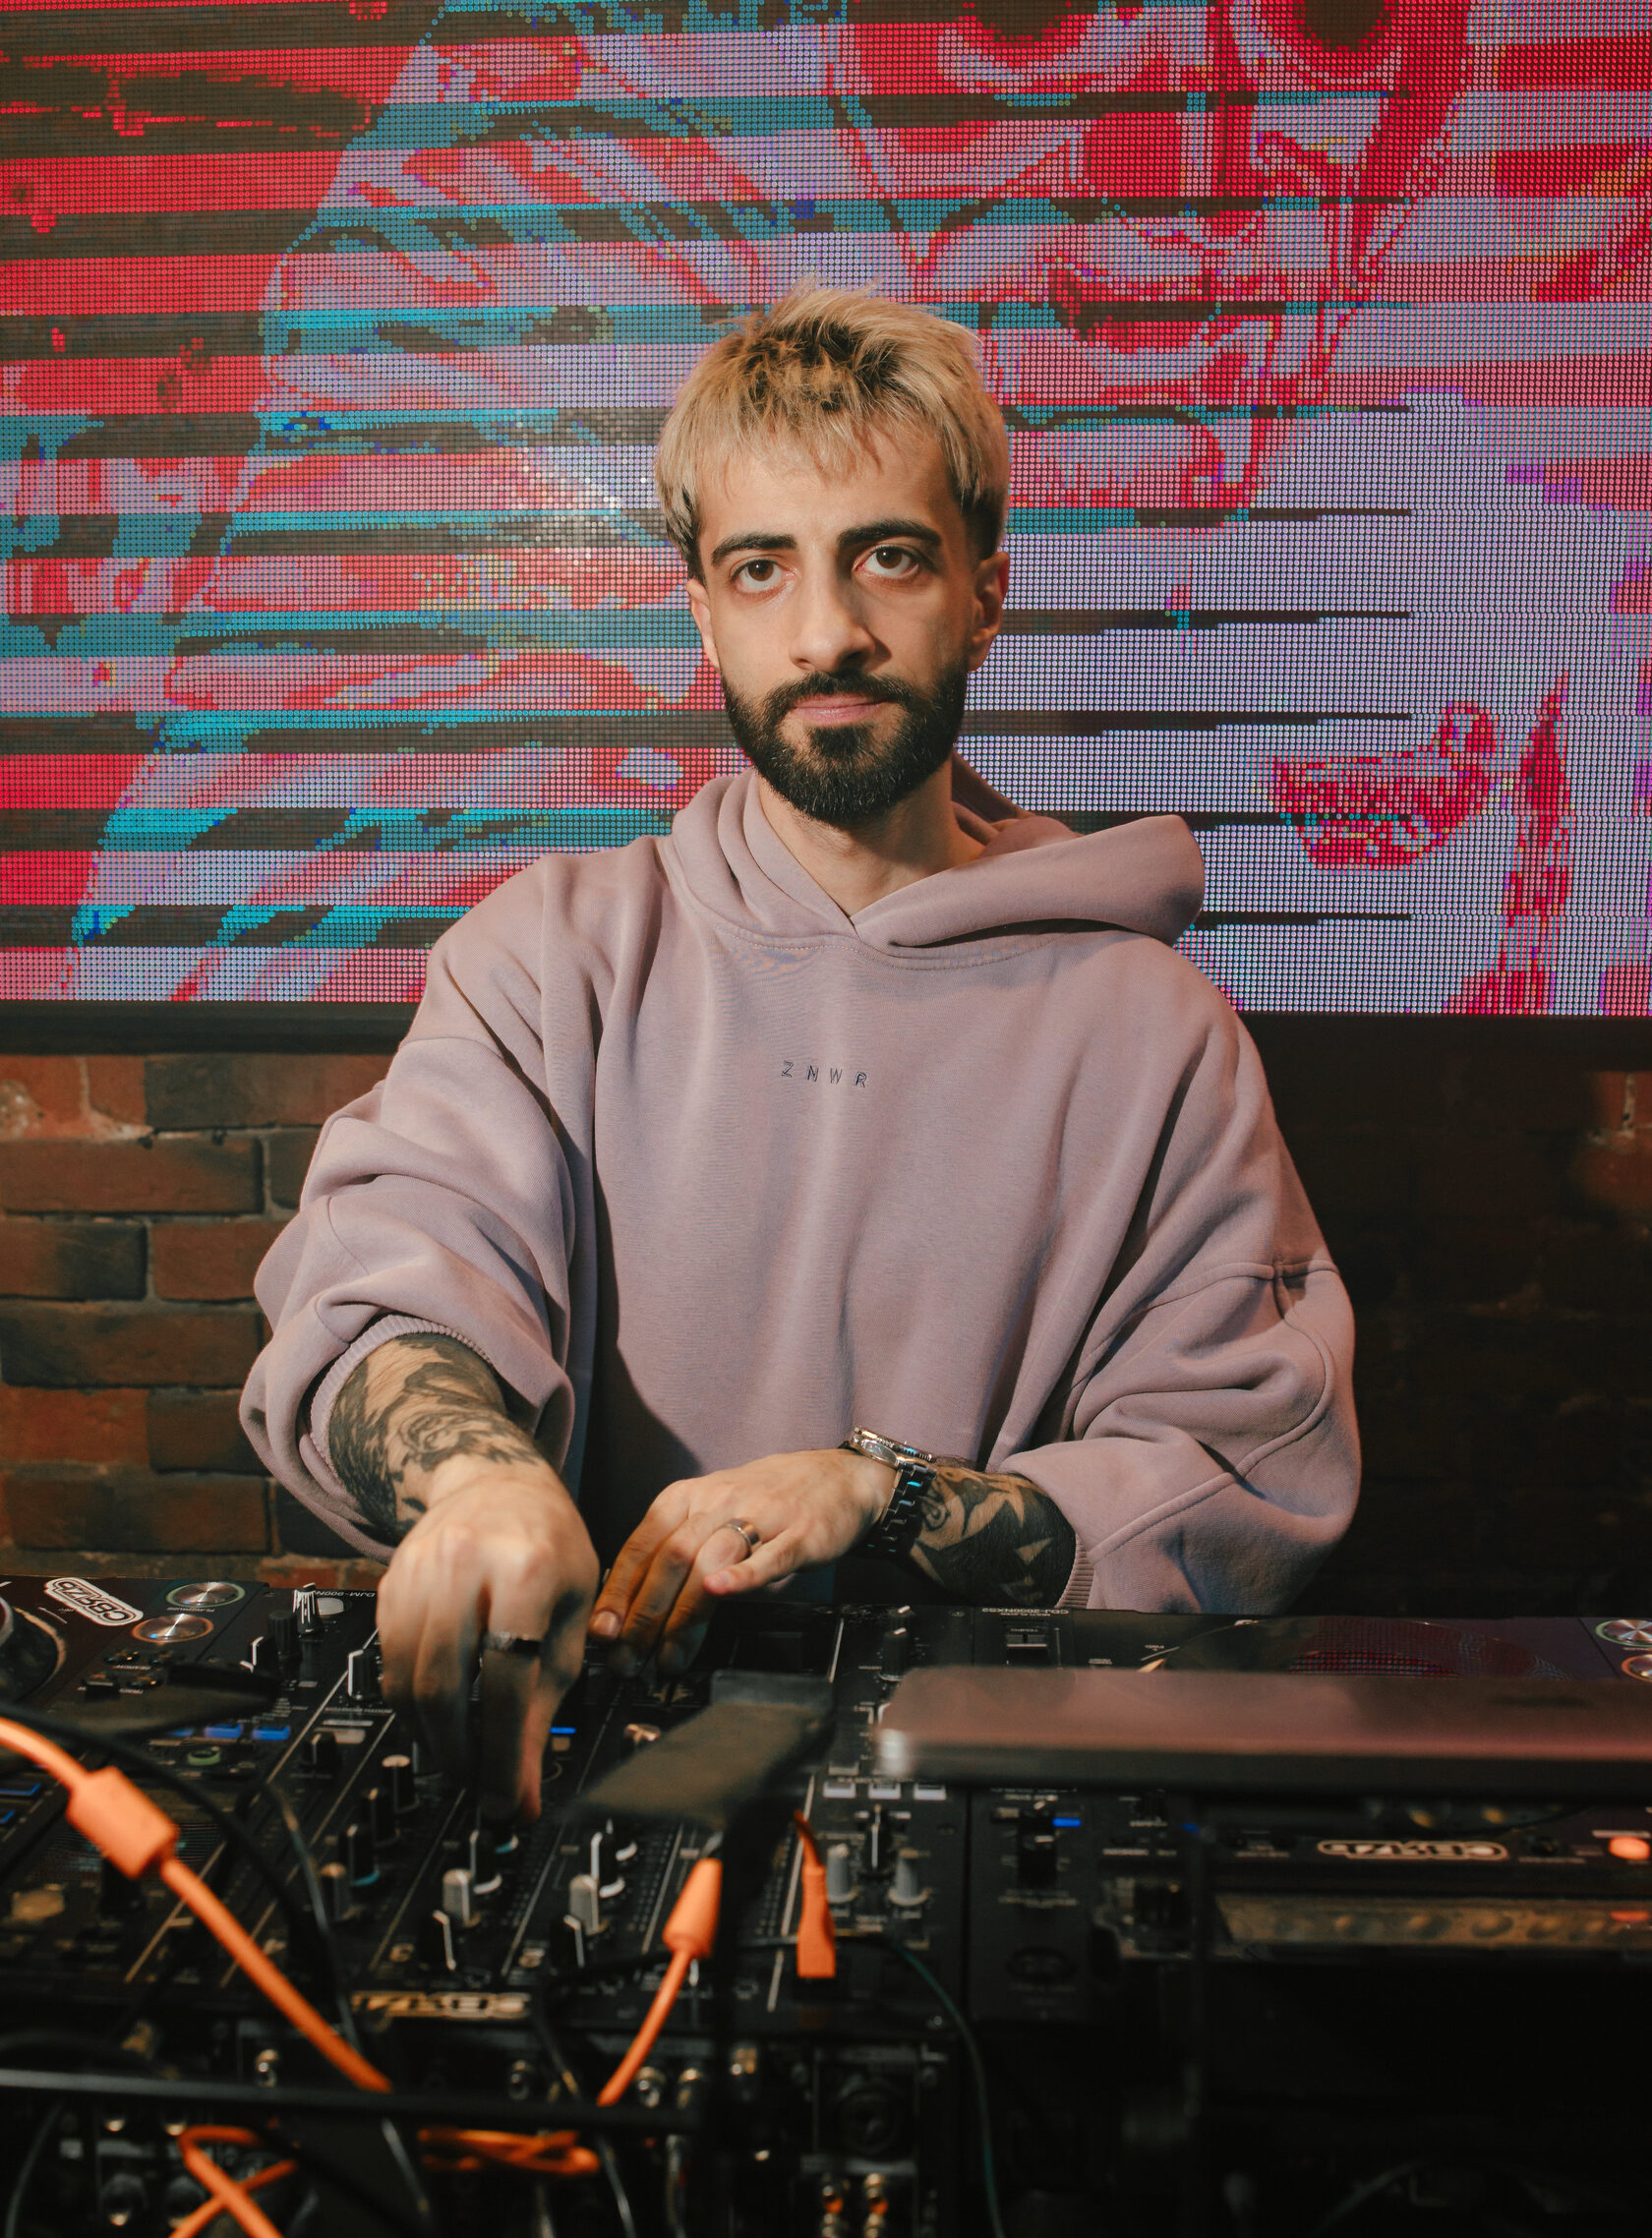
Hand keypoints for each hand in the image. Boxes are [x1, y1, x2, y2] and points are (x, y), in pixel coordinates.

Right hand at [375, 1463, 598, 1820]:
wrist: (495, 1482)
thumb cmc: (547, 1544)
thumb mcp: (573, 1612)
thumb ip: (549, 1698)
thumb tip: (526, 1784)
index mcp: (525, 1567)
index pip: (507, 1679)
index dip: (505, 1752)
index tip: (509, 1801)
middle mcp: (463, 1566)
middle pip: (445, 1686)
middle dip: (461, 1755)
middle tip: (480, 1789)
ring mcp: (417, 1573)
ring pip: (406, 1683)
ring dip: (432, 1739)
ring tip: (462, 1760)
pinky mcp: (388, 1586)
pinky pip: (389, 1665)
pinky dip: (410, 1706)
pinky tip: (438, 1720)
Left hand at [589, 1449, 892, 1676]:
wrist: (838, 1476)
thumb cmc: (767, 1500)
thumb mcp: (709, 1511)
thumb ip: (673, 1547)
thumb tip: (629, 1603)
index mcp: (686, 1497)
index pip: (640, 1546)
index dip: (617, 1593)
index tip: (601, 1632)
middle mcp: (717, 1502)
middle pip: (668, 1559)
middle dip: (643, 1616)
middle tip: (628, 1659)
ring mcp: (760, 1516)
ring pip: (709, 1562)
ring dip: (683, 1616)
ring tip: (667, 1657)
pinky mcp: (799, 1534)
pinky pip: (767, 1556)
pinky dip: (740, 1576)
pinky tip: (719, 1593)